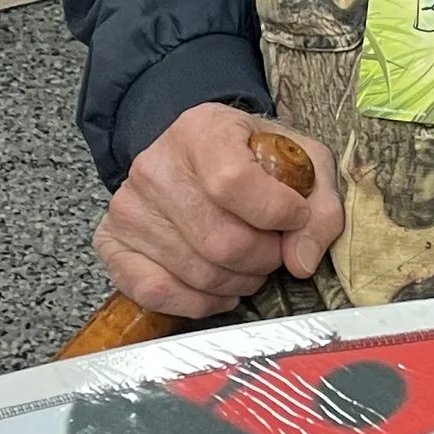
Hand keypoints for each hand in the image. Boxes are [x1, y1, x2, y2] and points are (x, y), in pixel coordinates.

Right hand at [93, 104, 342, 319]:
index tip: (296, 216)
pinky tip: (222, 289)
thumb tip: (300, 261)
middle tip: (274, 249)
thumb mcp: (302, 162)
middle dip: (264, 257)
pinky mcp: (112, 243)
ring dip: (240, 281)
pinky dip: (199, 302)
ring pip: (198, 273)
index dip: (278, 213)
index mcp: (202, 130)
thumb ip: (320, 206)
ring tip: (250, 264)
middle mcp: (155, 166)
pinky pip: (155, 292)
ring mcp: (128, 208)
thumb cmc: (254, 159)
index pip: (234, 183)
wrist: (196, 156)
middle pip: (221, 240)